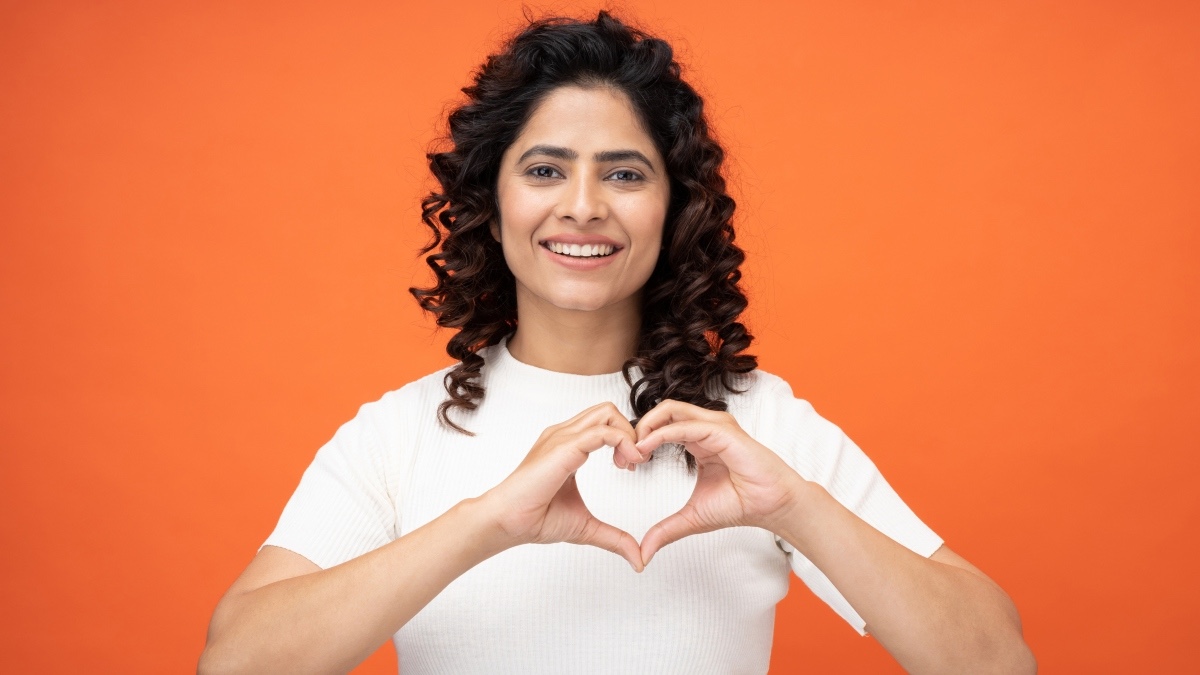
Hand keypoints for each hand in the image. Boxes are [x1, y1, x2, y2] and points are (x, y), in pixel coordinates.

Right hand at [481, 402, 649, 571]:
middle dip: (631, 431)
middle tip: (634, 462)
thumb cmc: (535, 518)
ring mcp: (563, 437)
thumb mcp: (586, 527)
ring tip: (629, 464)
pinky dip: (623, 442)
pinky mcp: (564, 447)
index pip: (604, 423)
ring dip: (629, 435)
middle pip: (608, 410)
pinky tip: (625, 465)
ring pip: (607, 412)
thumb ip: (613, 537)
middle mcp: (565, 435)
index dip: (625, 440)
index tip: (630, 466)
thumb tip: (638, 558)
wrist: (508, 522)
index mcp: (567, 446)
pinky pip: (603, 431)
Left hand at [634, 400, 805, 564]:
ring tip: (632, 452)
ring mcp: (715, 425)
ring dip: (645, 427)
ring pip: (670, 410)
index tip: (624, 465)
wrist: (772, 506)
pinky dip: (661, 433)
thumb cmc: (741, 504)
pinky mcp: (723, 430)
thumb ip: (666, 530)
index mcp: (698, 439)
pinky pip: (685, 425)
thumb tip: (643, 553)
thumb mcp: (692, 518)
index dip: (638, 440)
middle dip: (636, 429)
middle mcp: (705, 427)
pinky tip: (646, 448)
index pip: (660, 425)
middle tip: (622, 457)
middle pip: (661, 412)